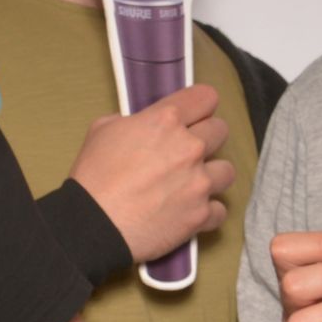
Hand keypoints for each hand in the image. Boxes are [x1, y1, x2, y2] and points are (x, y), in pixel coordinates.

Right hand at [71, 87, 235, 268]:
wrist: (93, 224)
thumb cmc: (93, 176)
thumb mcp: (102, 129)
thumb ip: (131, 121)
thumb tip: (142, 126)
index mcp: (166, 120)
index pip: (205, 97)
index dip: (199, 106)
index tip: (193, 116)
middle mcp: (190, 147)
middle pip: (221, 131)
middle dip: (206, 138)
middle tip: (186, 153)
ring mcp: (199, 182)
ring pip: (227, 170)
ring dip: (212, 176)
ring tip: (193, 185)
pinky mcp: (201, 214)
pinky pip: (220, 210)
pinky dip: (207, 212)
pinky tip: (190, 212)